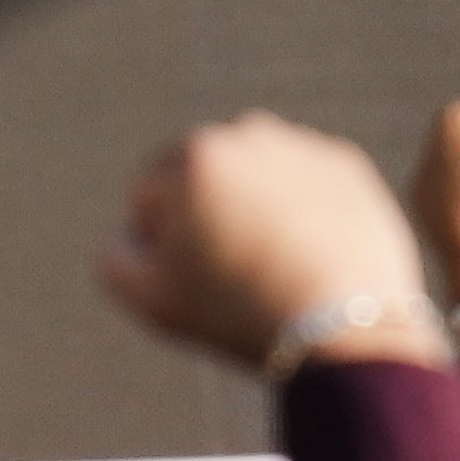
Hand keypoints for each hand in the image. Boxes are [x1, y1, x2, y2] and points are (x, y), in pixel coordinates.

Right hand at [98, 116, 434, 376]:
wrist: (342, 327)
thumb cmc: (237, 314)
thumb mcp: (151, 299)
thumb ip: (114, 258)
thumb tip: (128, 233)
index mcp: (193, 156)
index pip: (149, 195)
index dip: (159, 244)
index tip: (192, 280)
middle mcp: (247, 133)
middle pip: (203, 180)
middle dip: (206, 216)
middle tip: (232, 273)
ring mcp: (302, 146)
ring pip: (256, 179)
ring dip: (254, 209)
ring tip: (272, 266)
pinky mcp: (346, 165)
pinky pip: (305, 186)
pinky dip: (302, 212)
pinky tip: (309, 255)